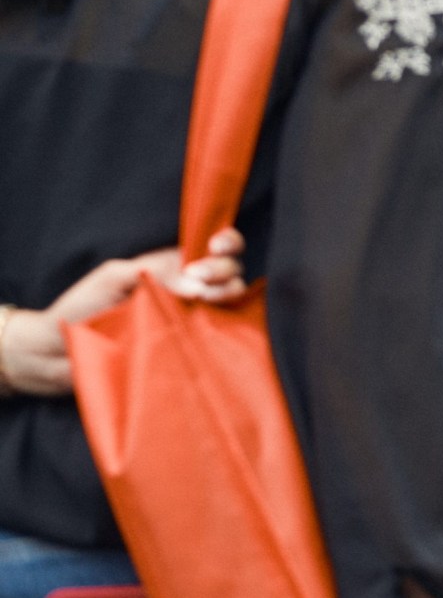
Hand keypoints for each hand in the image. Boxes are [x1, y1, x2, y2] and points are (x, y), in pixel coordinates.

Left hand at [1, 230, 246, 397]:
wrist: (56, 354)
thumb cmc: (80, 307)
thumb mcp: (114, 276)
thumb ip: (157, 270)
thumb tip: (198, 281)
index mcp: (171, 268)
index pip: (213, 248)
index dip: (225, 244)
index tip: (213, 248)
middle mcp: (187, 290)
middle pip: (229, 270)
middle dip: (224, 268)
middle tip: (200, 279)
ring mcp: (189, 319)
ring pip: (230, 299)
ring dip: (228, 293)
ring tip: (205, 301)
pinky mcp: (186, 348)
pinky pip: (218, 333)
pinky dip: (226, 324)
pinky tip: (214, 322)